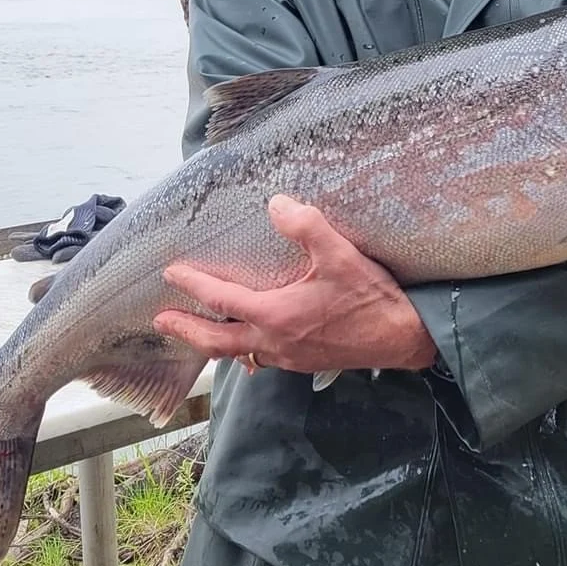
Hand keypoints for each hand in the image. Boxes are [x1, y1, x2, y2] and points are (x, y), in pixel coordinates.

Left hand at [153, 194, 437, 376]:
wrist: (404, 339)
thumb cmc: (372, 298)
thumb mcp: (341, 254)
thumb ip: (307, 226)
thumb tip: (276, 203)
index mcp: (276, 315)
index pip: (221, 300)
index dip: (193, 286)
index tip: (171, 273)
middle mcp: (275, 341)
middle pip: (216, 341)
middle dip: (186, 330)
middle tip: (162, 320)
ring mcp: (288, 356)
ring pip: (237, 353)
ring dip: (212, 343)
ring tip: (197, 332)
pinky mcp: (304, 362)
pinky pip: (261, 359)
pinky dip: (243, 351)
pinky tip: (247, 347)